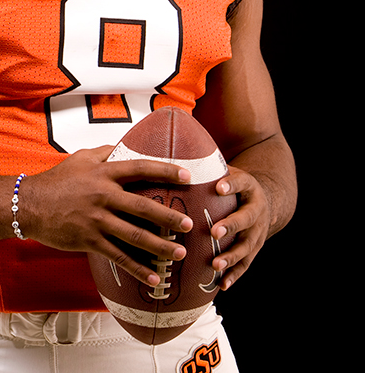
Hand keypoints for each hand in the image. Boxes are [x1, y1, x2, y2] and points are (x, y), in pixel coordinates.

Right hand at [21, 145, 193, 286]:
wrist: (28, 204)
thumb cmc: (57, 180)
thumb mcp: (81, 158)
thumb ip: (105, 152)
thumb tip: (125, 147)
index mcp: (104, 172)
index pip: (140, 168)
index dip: (165, 170)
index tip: (187, 175)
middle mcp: (103, 195)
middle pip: (142, 206)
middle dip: (168, 217)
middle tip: (188, 224)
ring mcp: (97, 220)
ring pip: (134, 235)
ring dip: (159, 246)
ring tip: (179, 253)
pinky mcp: (89, 240)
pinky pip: (118, 256)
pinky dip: (137, 268)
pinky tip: (154, 277)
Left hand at [210, 165, 270, 289]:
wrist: (264, 200)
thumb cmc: (233, 184)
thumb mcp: (227, 170)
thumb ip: (207, 166)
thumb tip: (175, 155)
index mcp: (248, 186)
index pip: (241, 183)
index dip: (231, 185)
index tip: (219, 188)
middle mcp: (256, 209)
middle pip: (246, 218)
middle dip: (230, 225)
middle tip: (213, 232)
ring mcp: (258, 232)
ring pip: (247, 246)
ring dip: (231, 256)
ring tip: (215, 264)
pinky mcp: (255, 249)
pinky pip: (246, 264)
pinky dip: (234, 275)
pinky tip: (222, 285)